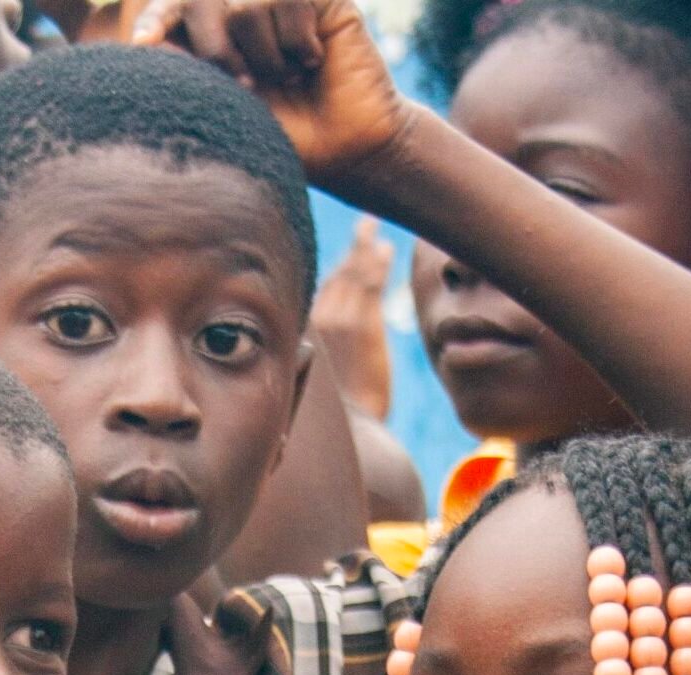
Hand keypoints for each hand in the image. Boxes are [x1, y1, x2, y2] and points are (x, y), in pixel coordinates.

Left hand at [131, 0, 408, 192]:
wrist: (347, 147)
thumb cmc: (288, 136)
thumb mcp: (230, 111)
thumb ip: (193, 73)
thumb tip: (150, 43)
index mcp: (214, 33)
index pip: (174, 8)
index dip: (158, 19)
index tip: (143, 45)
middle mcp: (244, 7)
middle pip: (206, 0)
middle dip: (218, 51)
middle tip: (248, 87)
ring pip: (248, 4)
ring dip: (268, 56)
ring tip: (289, 79)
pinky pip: (291, 0)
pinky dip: (298, 42)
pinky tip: (311, 62)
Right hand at [311, 216, 393, 417]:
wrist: (352, 431)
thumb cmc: (337, 417)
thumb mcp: (313, 387)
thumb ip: (314, 360)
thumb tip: (316, 352)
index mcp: (304, 334)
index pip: (315, 291)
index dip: (328, 269)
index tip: (338, 254)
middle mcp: (317, 323)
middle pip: (335, 275)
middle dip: (350, 251)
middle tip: (364, 228)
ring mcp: (340, 321)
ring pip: (353, 273)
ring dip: (366, 251)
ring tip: (377, 236)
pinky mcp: (364, 325)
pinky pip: (370, 282)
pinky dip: (378, 263)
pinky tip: (386, 251)